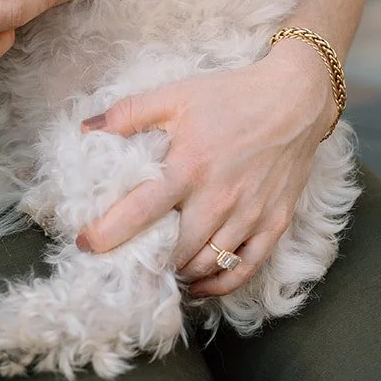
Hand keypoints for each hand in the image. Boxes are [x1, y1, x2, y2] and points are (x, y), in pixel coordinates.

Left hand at [76, 39, 332, 295]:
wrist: (294, 98)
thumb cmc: (231, 95)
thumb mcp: (175, 95)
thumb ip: (128, 113)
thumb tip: (86, 129)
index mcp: (188, 167)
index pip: (140, 211)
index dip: (108, 233)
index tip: (85, 244)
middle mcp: (218, 199)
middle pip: (174, 250)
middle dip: (146, 261)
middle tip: (126, 262)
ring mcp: (249, 216)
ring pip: (207, 264)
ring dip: (180, 274)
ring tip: (159, 271)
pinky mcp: (274, 224)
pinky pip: (244, 269)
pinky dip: (219, 284)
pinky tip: (199, 283)